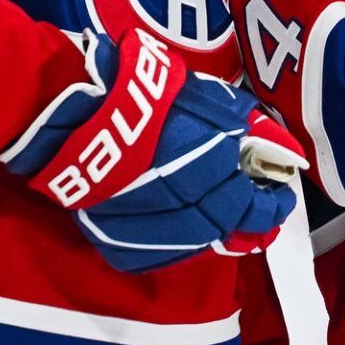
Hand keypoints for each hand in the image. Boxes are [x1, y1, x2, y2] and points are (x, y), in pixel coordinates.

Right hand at [3, 28, 306, 271]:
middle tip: (257, 206)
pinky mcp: (114, 240)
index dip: (272, 204)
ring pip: (194, 243)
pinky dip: (176, 242)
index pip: (253, 205)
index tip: (280, 195)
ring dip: (213, 230)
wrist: (64, 110)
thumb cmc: (136, 91)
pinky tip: (181, 226)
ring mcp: (145, 228)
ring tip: (221, 213)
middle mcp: (181, 204)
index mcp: (206, 165)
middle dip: (246, 217)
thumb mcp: (198, 93)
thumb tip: (278, 146)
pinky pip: (156, 253)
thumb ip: (240, 121)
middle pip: (225, 225)